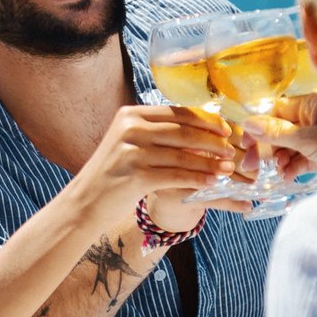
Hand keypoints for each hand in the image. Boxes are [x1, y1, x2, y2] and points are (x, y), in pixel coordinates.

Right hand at [75, 105, 238, 226]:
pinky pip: (176, 176)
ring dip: (209, 162)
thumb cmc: (113, 174)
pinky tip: (211, 183)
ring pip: (182, 155)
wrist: (84, 202)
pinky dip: (197, 179)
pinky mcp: (135, 176)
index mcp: (131, 115)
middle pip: (183, 132)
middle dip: (212, 141)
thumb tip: (199, 129)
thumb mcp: (129, 143)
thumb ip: (156, 132)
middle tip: (231, 150)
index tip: (226, 129)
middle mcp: (130, 129)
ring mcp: (131, 152)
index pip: (177, 113)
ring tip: (227, 169)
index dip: (205, 121)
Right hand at [243, 87, 316, 180]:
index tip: (245, 143)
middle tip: (251, 165)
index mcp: (315, 102)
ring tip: (276, 172)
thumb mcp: (309, 141)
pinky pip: (303, 157)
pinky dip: (294, 166)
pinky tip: (288, 176)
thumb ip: (278, 133)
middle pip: (283, 129)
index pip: (278, 110)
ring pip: (292, 145)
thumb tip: (249, 123)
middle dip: (268, 147)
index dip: (260, 126)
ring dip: (280, 159)